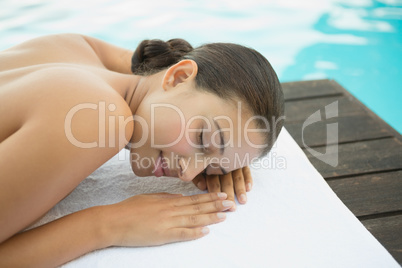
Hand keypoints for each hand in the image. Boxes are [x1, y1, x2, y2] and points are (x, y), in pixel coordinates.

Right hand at [104, 192, 233, 246]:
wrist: (114, 221)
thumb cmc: (129, 208)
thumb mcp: (149, 197)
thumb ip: (166, 197)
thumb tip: (181, 197)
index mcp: (168, 201)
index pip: (194, 199)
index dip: (210, 198)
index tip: (222, 195)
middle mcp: (171, 210)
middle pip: (198, 208)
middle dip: (216, 206)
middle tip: (231, 204)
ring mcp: (167, 222)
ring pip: (194, 219)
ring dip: (210, 218)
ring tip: (224, 216)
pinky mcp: (162, 235)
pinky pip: (181, 234)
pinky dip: (194, 233)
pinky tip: (205, 232)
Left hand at [192, 166, 252, 210]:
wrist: (214, 145)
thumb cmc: (203, 160)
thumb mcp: (197, 167)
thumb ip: (198, 177)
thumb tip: (202, 186)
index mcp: (210, 166)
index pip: (214, 181)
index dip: (216, 192)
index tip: (219, 204)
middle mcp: (223, 164)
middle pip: (227, 181)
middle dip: (230, 195)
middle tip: (233, 207)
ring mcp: (233, 162)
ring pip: (237, 177)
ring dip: (240, 189)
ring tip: (243, 201)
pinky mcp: (242, 160)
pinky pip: (246, 170)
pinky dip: (248, 178)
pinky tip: (249, 188)